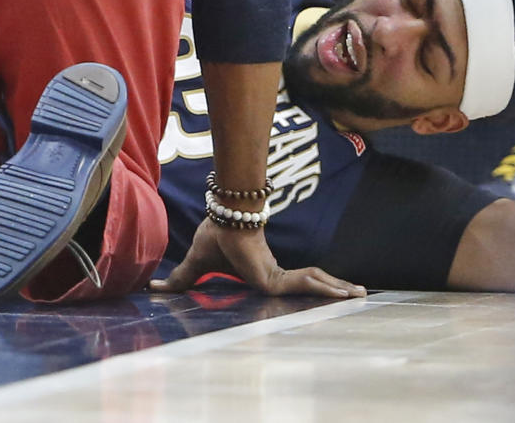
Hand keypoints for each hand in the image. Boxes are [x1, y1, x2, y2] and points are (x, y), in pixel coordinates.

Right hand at [150, 218, 366, 298]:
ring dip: (338, 290)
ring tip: (361, 294)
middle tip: (360, 294)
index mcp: (261, 273)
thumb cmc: (214, 235)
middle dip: (335, 289)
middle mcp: (274, 274)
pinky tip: (347, 293)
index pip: (290, 284)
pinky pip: (308, 285)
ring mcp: (279, 274)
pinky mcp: (280, 275)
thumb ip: (181, 280)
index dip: (311, 288)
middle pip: (310, 285)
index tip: (330, 293)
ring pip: (315, 285)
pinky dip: (328, 289)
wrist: (222, 219)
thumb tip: (152, 287)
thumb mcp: (197, 266)